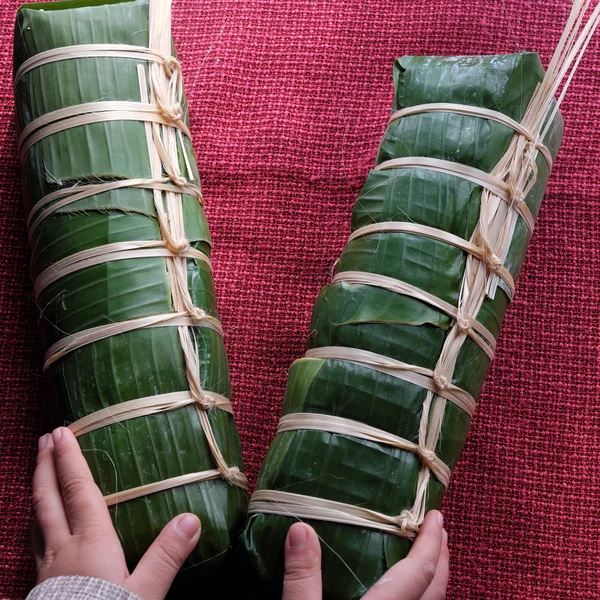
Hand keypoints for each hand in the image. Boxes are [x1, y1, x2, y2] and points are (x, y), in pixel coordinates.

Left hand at [32, 427, 200, 599]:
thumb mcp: (145, 592)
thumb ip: (166, 554)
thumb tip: (192, 517)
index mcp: (90, 541)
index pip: (77, 490)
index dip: (69, 459)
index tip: (62, 432)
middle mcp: (62, 548)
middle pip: (47, 499)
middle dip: (45, 466)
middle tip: (44, 439)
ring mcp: (47, 568)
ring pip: (37, 519)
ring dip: (38, 490)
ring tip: (39, 473)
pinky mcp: (40, 587)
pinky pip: (35, 543)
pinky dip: (37, 522)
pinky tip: (41, 528)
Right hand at [282, 510, 447, 599]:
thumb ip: (302, 577)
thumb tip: (300, 528)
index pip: (418, 572)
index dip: (430, 542)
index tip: (436, 515)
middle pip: (435, 590)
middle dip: (440, 558)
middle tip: (439, 530)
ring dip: (433, 577)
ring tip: (428, 555)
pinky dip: (420, 595)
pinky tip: (401, 591)